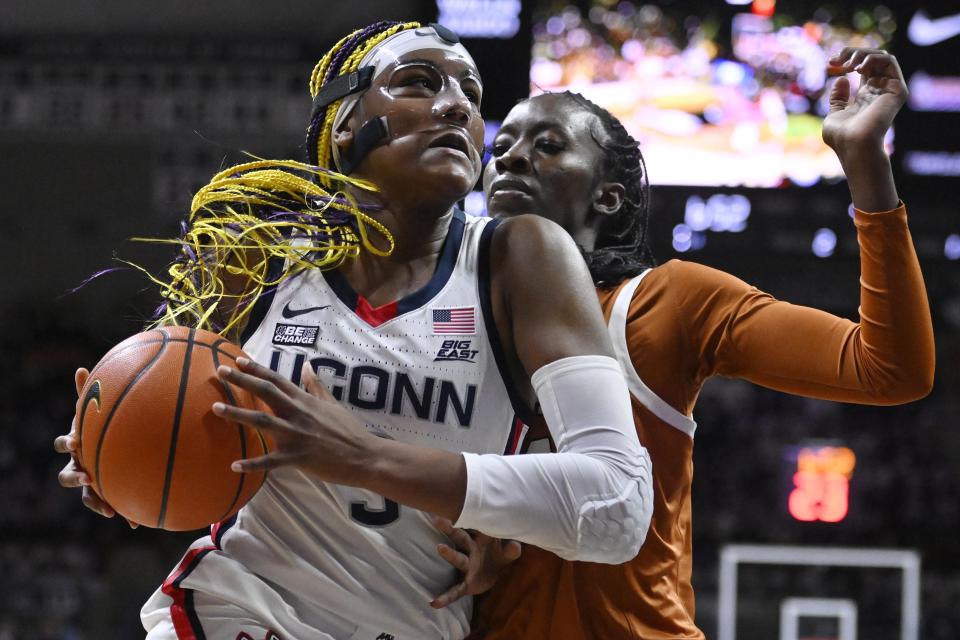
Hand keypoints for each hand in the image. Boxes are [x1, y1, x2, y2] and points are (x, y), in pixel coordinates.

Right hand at [54, 367, 137, 526]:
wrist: (116, 445)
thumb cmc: (104, 424)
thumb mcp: (98, 409)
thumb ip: (90, 393)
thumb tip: (81, 368)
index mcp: (78, 444)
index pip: (64, 444)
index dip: (66, 443)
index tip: (75, 441)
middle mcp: (80, 464)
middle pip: (67, 476)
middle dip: (74, 478)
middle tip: (86, 477)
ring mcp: (92, 482)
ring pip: (87, 496)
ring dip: (95, 502)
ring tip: (108, 510)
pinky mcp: (108, 494)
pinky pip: (113, 504)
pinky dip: (124, 513)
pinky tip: (138, 523)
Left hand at [212, 358, 371, 482]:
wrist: (365, 456)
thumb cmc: (349, 430)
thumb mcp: (332, 404)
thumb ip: (316, 386)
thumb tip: (307, 366)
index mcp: (305, 401)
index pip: (277, 380)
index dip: (256, 369)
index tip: (237, 359)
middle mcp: (298, 413)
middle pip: (266, 393)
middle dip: (242, 380)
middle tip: (220, 370)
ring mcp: (297, 435)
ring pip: (262, 421)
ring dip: (238, 414)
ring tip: (215, 407)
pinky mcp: (298, 457)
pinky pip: (271, 461)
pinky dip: (252, 464)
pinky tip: (234, 465)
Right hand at [430, 516, 520, 608]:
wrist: (491, 575)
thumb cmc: (496, 555)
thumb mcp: (506, 554)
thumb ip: (511, 550)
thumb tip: (516, 546)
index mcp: (481, 539)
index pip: (475, 525)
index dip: (469, 517)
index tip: (460, 507)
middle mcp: (470, 550)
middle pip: (460, 537)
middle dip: (450, 528)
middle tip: (439, 519)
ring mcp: (466, 567)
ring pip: (457, 558)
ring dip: (449, 553)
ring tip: (439, 547)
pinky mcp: (466, 585)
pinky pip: (455, 590)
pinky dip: (445, 597)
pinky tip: (434, 603)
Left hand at [822, 48, 907, 157]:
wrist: (854, 146)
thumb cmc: (842, 137)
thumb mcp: (834, 114)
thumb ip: (838, 98)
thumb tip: (840, 79)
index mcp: (867, 96)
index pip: (863, 68)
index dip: (846, 59)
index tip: (830, 62)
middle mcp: (880, 90)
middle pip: (871, 59)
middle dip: (851, 53)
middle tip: (835, 59)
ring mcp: (889, 89)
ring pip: (881, 56)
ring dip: (861, 54)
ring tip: (847, 64)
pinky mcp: (897, 89)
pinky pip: (890, 61)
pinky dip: (872, 58)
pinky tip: (858, 68)